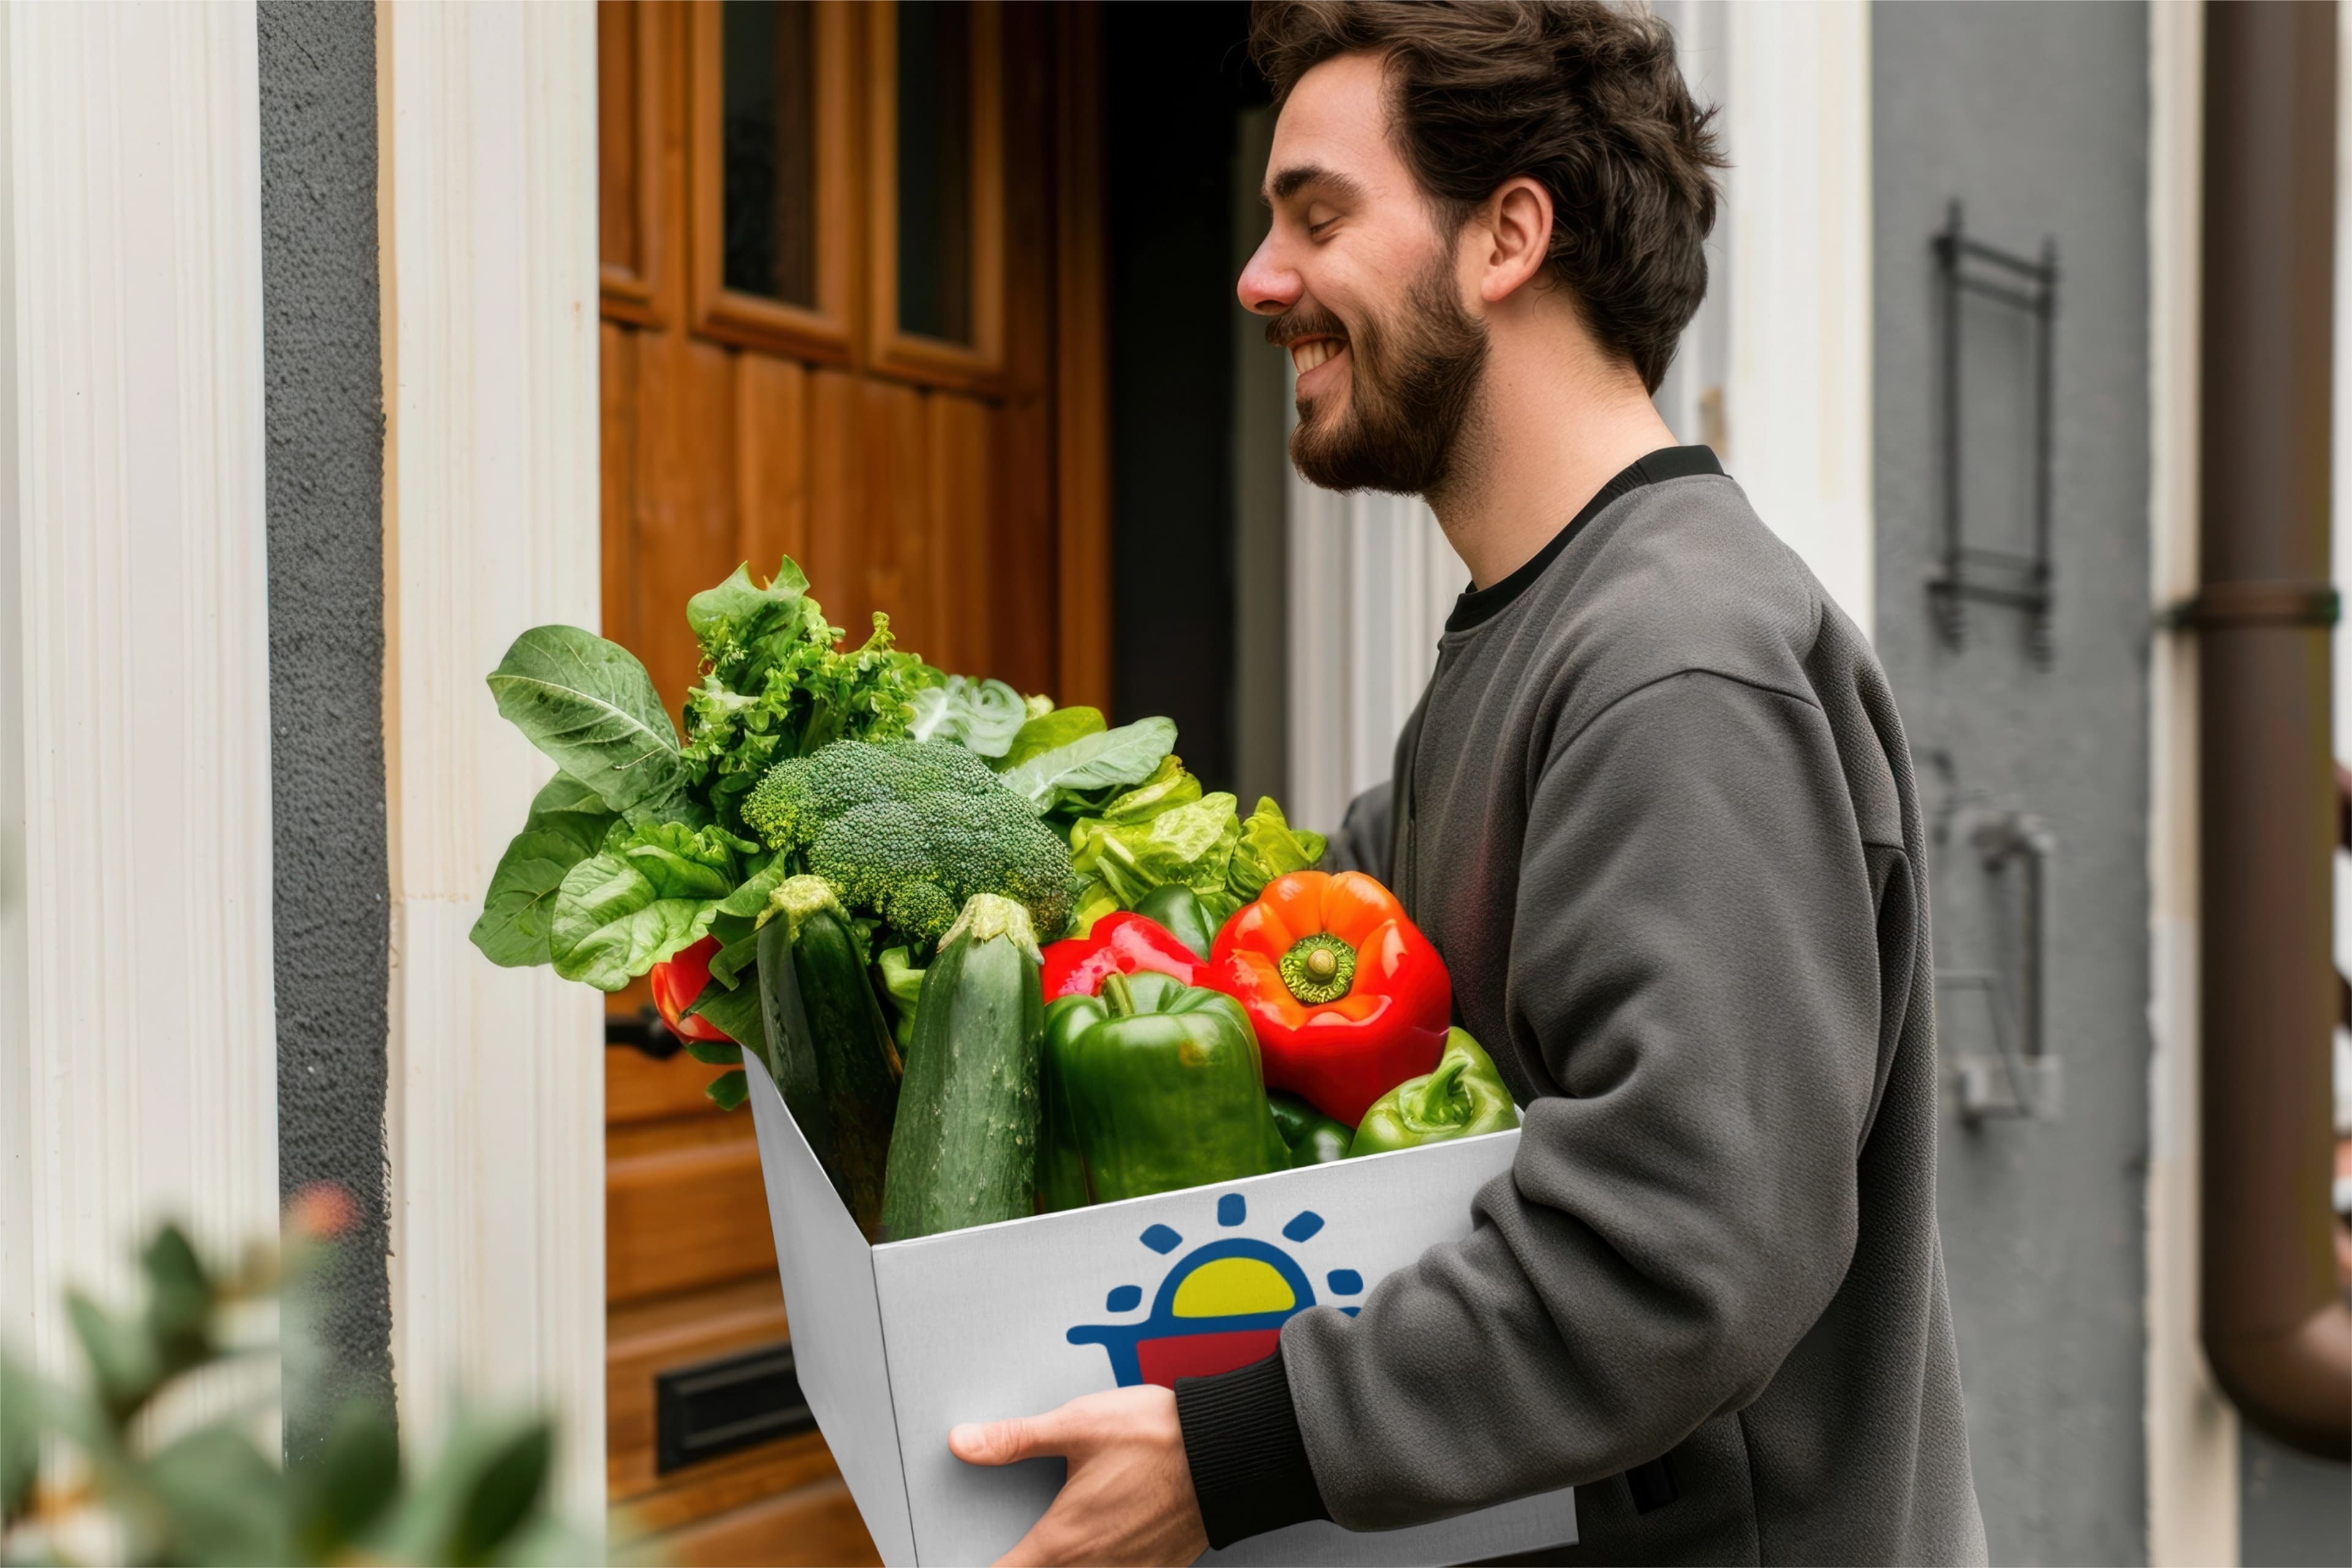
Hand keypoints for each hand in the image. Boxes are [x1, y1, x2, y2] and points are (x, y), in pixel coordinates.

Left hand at [949, 1385, 1210, 1566]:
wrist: (1228, 1450)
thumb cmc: (1160, 1437)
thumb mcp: (1076, 1424)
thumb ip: (1015, 1439)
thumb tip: (965, 1442)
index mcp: (1064, 1540)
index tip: (967, 1562)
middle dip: (1025, 1567)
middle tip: (1016, 1552)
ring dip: (1065, 1567)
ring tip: (1059, 1548)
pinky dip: (1100, 1567)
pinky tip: (1100, 1551)